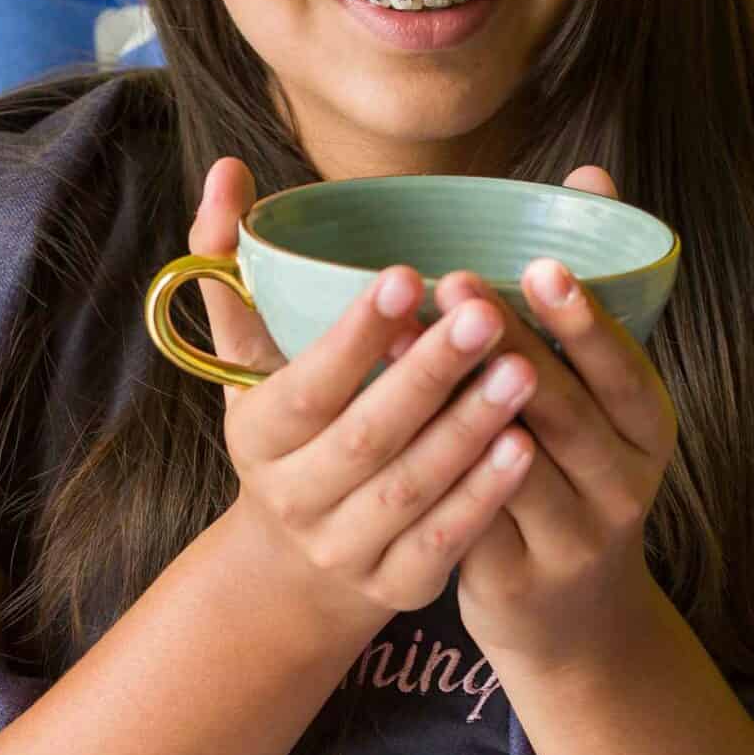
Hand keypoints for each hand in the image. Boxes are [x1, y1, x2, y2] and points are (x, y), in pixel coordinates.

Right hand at [198, 158, 547, 636]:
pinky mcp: (396, 586)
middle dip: (428, 374)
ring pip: (410, 489)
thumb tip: (226, 168)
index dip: (355, 334)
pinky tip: (527, 449)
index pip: (306, 383)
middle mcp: (293, 496)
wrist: (297, 570)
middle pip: (365, 435)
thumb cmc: (292, 432)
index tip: (408, 275)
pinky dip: (483, 496)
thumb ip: (238, 267)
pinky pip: (444, 542)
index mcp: (258, 433)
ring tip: (525, 372)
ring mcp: (344, 548)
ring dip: (468, 431)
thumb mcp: (253, 360)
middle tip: (487, 313)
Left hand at [432, 165, 679, 670]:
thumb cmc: (572, 474)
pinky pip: (475, 520)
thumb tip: (592, 173)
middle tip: (450, 285)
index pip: (622, 364)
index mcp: (648, 424)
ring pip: (516, 465)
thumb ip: (582, 300)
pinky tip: (394, 432)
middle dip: (508, 345)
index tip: (536, 265)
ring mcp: (576, 538)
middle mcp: (625, 482)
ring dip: (460, 405)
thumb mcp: (597, 397)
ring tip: (407, 345)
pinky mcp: (521, 581)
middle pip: (565, 410)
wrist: (573, 617)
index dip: (581, 317)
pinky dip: (438, 473)